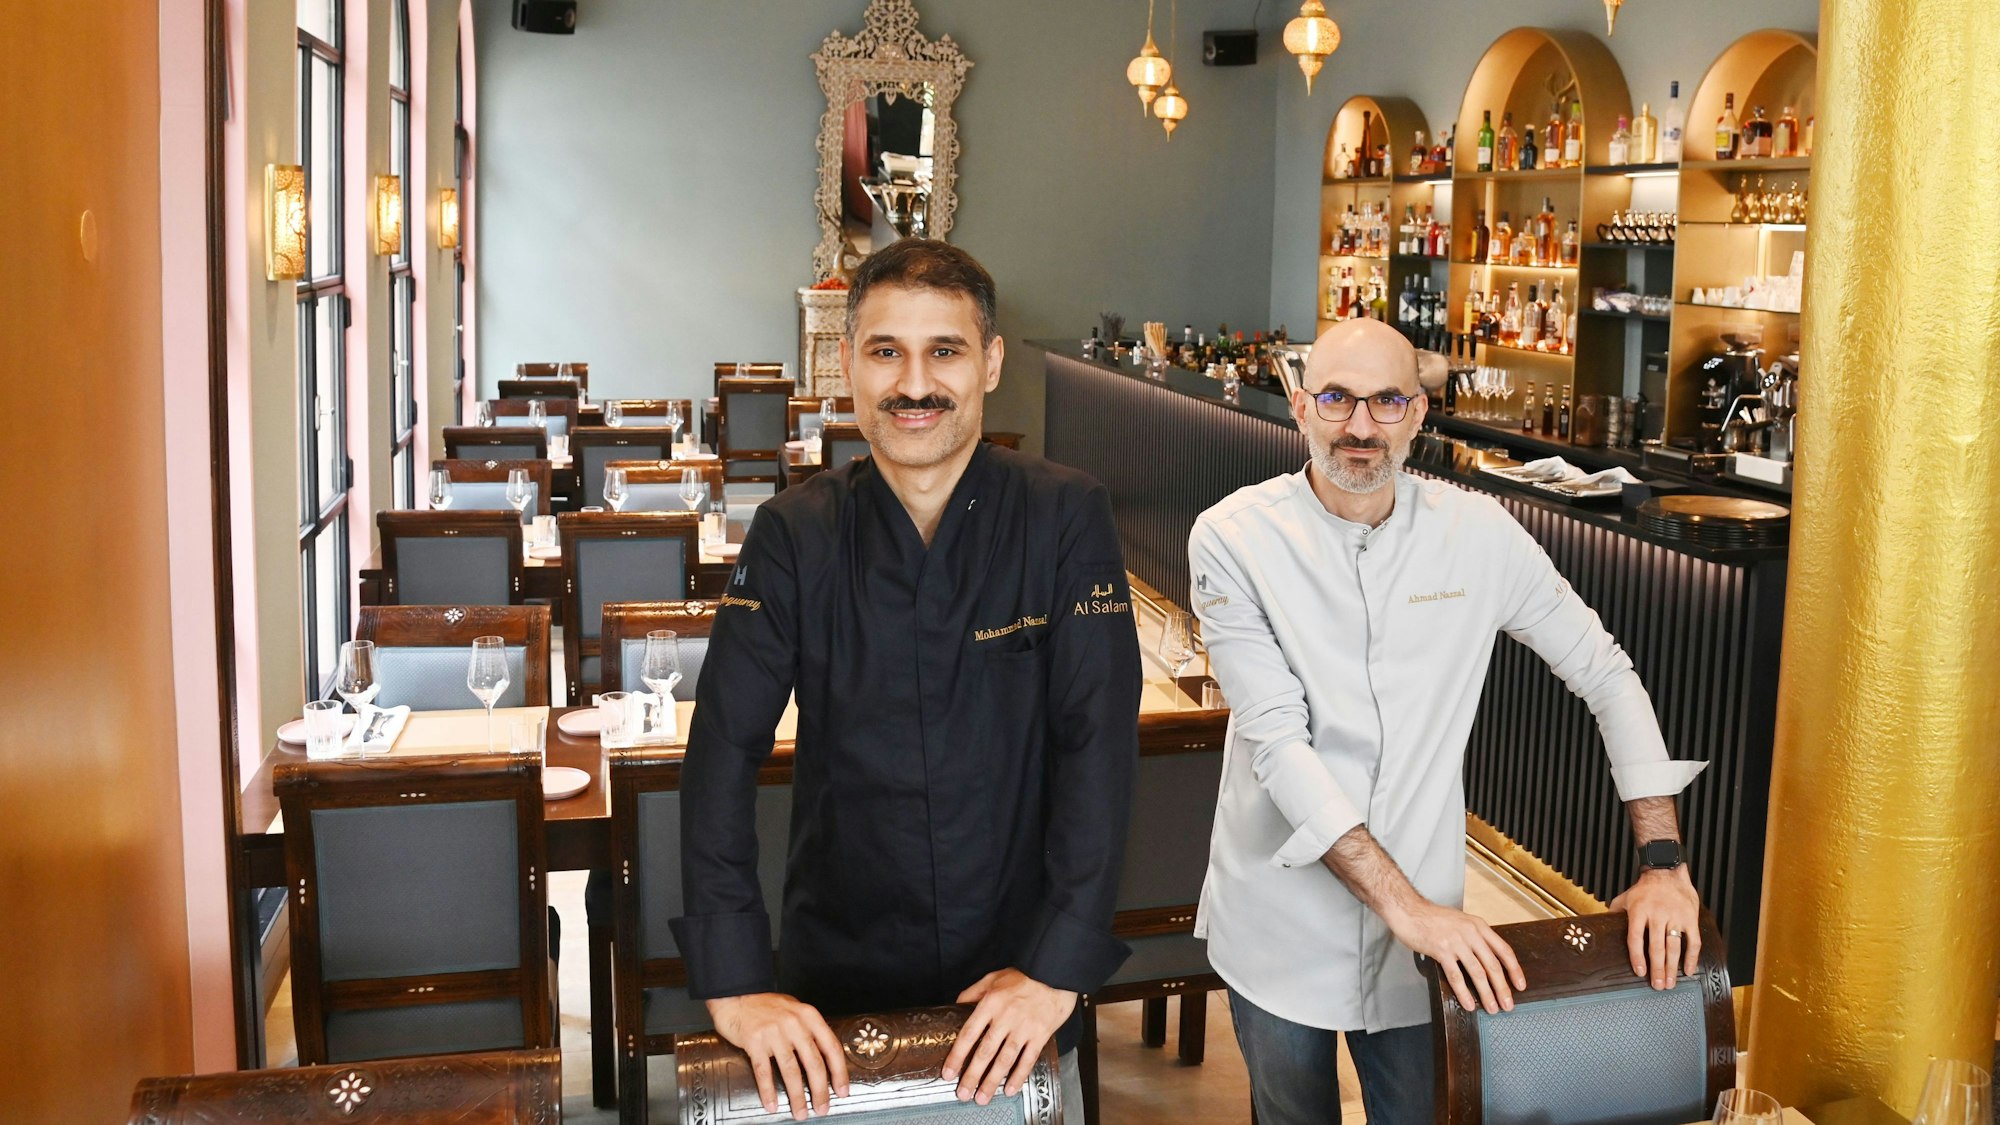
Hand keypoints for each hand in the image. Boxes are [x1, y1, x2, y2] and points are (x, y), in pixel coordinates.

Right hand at [706, 993, 850, 1119]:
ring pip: (791, 1071)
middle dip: (820, 1090)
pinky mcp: (754, 1041)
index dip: (839, 1072)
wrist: (736, 995)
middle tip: (823, 1108)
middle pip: (813, 1063)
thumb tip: (823, 1059)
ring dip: (797, 1096)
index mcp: (809, 1016)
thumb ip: (809, 1030)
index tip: (842, 1090)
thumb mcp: (795, 1010)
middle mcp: (794, 1024)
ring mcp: (774, 1032)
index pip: (831, 1047)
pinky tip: (772, 1105)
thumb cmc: (766, 1005)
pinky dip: (768, 1091)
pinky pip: (763, 1071)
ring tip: (800, 1112)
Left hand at [940, 969, 1075, 1104]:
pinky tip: (1010, 1089)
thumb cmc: (1024, 975)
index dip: (957, 1056)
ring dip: (992, 1081)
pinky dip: (1019, 1076)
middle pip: (985, 1052)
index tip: (949, 1073)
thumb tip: (957, 1006)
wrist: (1055, 972)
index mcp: (990, 1004)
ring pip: (1005, 1059)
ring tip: (982, 1097)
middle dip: (972, 1076)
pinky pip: (1028, 1059)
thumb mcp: (993, 977)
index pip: (969, 1034)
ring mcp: (1024, 1028)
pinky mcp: (1041, 1034)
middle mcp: (1005, 1018)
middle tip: (963, 1094)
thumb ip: (973, 992)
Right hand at [1383, 898, 1525, 1014]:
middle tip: (1508, 1004)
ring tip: (1492, 1008)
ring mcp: (1456, 941)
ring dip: (1487, 993)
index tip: (1520, 985)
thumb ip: (1474, 937)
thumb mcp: (1460, 921)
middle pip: (1493, 965)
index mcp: (1478, 926)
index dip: (1514, 969)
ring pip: (1478, 973)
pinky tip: (1468, 1003)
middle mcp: (1470, 933)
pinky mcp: (1441, 950)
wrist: (1408, 910)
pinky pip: (1456, 976)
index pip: (1504, 950)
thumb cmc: (1431, 917)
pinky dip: (1464, 992)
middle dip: (1503, 988)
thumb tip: (1485, 959)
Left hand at [1610, 865, 1701, 987]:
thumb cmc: (1644, 888)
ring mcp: (1675, 917)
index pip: (1636, 938)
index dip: (1637, 957)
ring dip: (1673, 967)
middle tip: (1658, 986)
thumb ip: (1615, 913)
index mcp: (1639, 911)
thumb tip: (1601, 926)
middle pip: (1656, 947)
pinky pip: (1693, 941)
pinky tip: (1689, 971)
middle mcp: (1657, 914)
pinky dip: (1692, 957)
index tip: (1640, 973)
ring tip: (1671, 983)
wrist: (1667, 871)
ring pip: (1674, 947)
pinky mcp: (1690, 918)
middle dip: (1657, 969)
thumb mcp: (1626, 897)